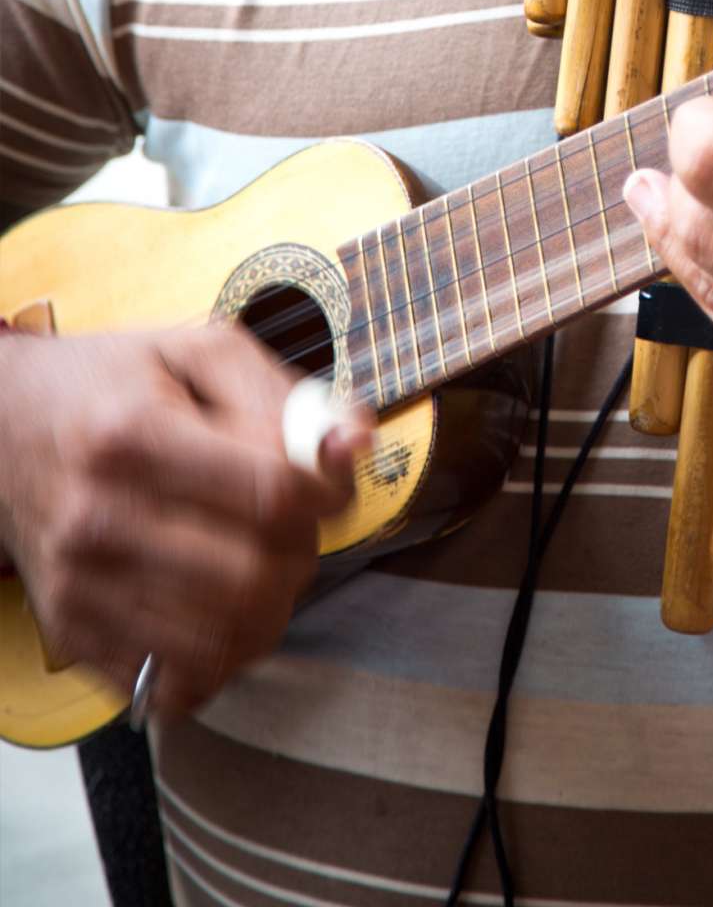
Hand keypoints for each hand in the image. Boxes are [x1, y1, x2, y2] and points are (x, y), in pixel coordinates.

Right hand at [0, 326, 371, 718]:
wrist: (3, 426)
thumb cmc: (114, 384)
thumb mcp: (199, 353)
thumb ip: (285, 394)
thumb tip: (355, 440)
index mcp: (134, 435)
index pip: (272, 493)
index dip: (326, 493)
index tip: (326, 482)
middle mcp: (100, 517)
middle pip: (254, 578)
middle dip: (302, 555)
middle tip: (293, 527)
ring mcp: (81, 586)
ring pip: (223, 644)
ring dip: (271, 611)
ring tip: (262, 566)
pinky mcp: (72, 634)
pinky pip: (175, 682)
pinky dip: (221, 656)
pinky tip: (220, 607)